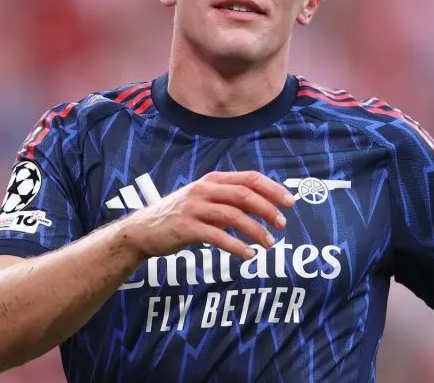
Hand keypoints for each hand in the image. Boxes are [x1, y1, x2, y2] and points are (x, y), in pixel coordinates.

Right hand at [121, 171, 295, 259]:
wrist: (143, 230)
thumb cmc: (180, 216)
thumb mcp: (205, 200)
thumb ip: (229, 200)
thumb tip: (264, 206)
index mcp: (212, 179)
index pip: (249, 178)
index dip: (272, 189)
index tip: (290, 202)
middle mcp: (204, 189)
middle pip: (244, 195)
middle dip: (268, 210)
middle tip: (282, 225)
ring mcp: (194, 208)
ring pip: (233, 216)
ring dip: (256, 230)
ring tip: (269, 245)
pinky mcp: (186, 227)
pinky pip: (218, 237)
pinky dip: (237, 247)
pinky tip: (248, 255)